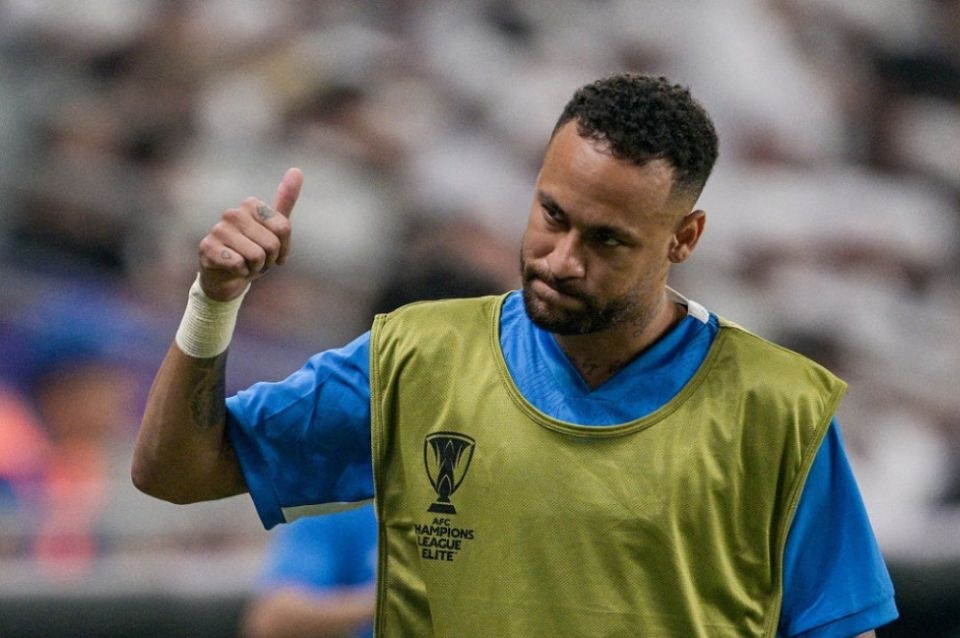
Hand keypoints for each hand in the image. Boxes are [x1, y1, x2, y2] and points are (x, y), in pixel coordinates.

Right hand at [198, 168, 303, 300]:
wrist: (226, 278)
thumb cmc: (252, 253)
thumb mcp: (273, 229)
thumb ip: (285, 201)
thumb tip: (297, 170)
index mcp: (250, 205)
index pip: (283, 228)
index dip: (283, 248)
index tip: (273, 253)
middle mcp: (232, 213)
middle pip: (272, 243)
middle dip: (269, 260)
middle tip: (257, 261)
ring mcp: (218, 230)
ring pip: (256, 255)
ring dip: (256, 268)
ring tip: (245, 265)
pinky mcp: (207, 248)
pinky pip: (239, 264)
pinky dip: (241, 273)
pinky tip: (232, 270)